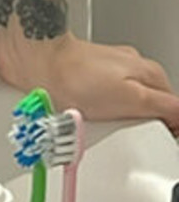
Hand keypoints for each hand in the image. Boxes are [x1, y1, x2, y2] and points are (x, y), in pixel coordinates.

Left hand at [0, 28, 178, 134]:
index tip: (156, 142)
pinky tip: (84, 120)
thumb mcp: (133, 97)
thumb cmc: (76, 76)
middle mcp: (131, 69)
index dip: (168, 130)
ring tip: (100, 127)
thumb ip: (164, 107)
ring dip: (116, 122)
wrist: (36, 60)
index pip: (174, 108)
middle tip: (124, 136)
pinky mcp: (85, 79)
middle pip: (149, 108)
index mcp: (150, 73)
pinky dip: (96, 116)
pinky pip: (99, 105)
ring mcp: (107, 73)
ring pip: (124, 107)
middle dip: (141, 127)